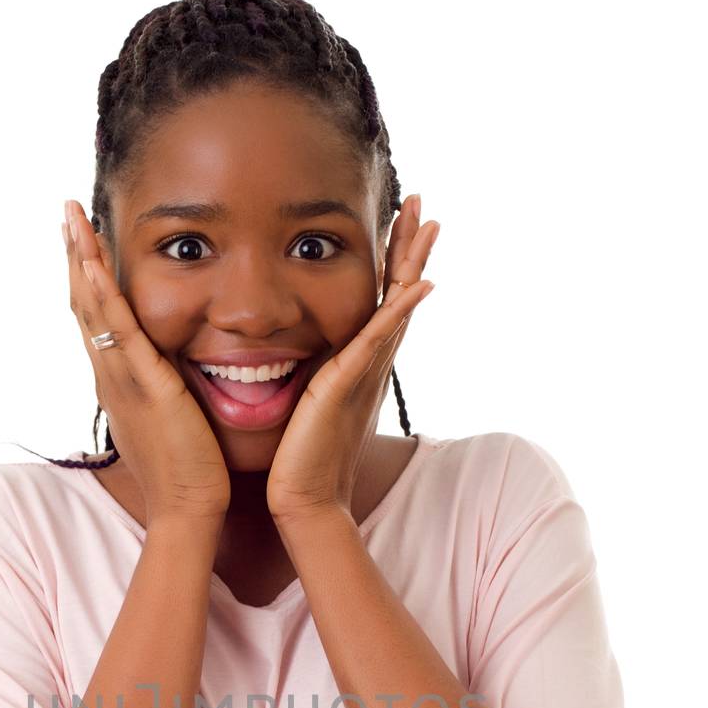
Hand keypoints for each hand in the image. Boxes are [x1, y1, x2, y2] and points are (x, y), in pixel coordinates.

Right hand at [63, 201, 230, 525]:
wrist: (187, 509)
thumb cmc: (188, 474)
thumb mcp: (172, 421)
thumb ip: (168, 394)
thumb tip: (176, 378)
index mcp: (118, 383)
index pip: (96, 319)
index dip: (86, 278)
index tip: (81, 240)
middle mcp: (110, 376)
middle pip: (83, 303)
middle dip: (74, 255)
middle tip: (67, 211)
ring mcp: (120, 379)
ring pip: (92, 307)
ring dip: (80, 258)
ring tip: (72, 215)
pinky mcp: (142, 384)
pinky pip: (117, 329)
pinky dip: (101, 292)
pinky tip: (91, 259)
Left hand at [265, 195, 437, 522]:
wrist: (303, 501)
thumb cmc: (297, 462)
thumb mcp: (301, 405)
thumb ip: (301, 378)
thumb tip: (278, 358)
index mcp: (354, 366)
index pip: (378, 303)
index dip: (392, 264)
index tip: (397, 223)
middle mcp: (368, 365)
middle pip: (398, 295)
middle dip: (411, 249)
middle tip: (425, 206)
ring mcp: (364, 374)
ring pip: (396, 306)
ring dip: (414, 263)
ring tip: (430, 224)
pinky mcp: (349, 386)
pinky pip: (380, 340)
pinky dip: (400, 311)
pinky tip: (419, 284)